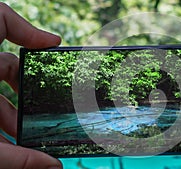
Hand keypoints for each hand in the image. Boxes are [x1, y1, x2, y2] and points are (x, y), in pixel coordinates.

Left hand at [0, 2, 61, 168]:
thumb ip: (19, 28)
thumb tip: (53, 40)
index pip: (11, 71)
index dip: (33, 78)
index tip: (51, 87)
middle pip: (10, 108)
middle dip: (32, 116)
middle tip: (51, 122)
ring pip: (7, 138)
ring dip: (32, 147)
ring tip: (53, 151)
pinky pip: (2, 156)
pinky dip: (24, 161)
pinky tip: (45, 163)